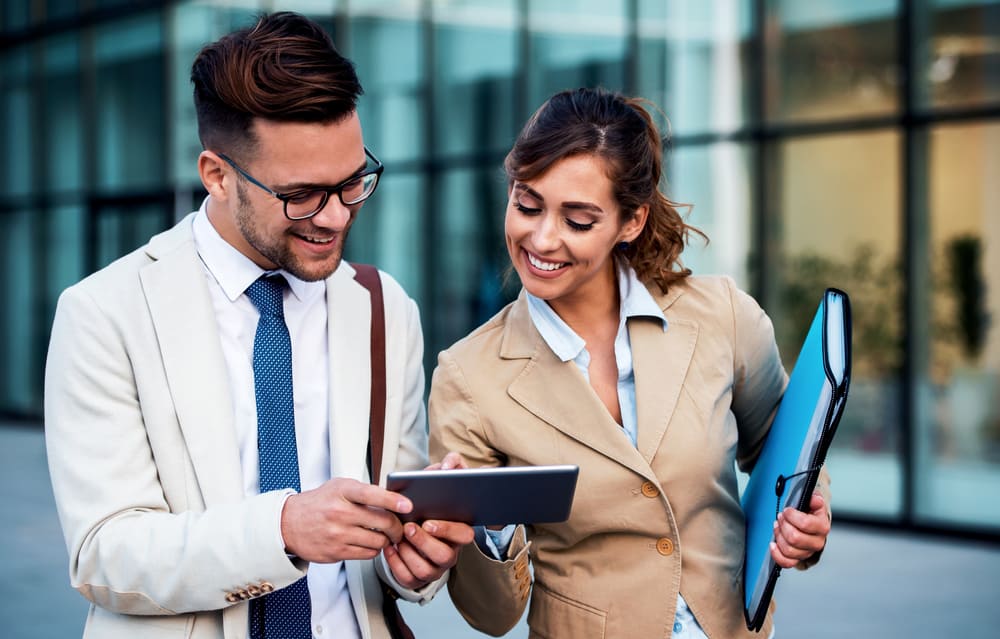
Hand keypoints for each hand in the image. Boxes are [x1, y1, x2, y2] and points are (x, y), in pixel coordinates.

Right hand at [280, 477, 412, 562]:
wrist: (289, 523)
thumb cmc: (319, 502)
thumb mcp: (338, 487)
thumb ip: (363, 492)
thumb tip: (393, 499)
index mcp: (343, 491)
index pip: (372, 494)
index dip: (393, 500)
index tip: (407, 505)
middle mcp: (340, 512)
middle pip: (382, 521)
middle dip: (397, 526)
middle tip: (401, 527)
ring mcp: (338, 534)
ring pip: (378, 540)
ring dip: (387, 539)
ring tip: (385, 535)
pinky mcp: (336, 552)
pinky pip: (367, 554)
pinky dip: (374, 549)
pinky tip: (372, 543)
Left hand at [382, 451, 474, 588]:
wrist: (417, 523)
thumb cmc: (432, 502)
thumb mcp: (444, 482)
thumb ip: (451, 466)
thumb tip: (447, 466)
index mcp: (459, 531)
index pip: (464, 535)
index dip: (448, 530)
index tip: (428, 522)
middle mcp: (451, 552)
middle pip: (444, 555)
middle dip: (423, 543)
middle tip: (408, 528)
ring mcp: (435, 568)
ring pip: (425, 570)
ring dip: (408, 553)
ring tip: (396, 539)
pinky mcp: (418, 578)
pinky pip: (408, 578)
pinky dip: (396, 564)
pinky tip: (389, 549)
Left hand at [770, 492, 830, 568]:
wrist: (811, 526)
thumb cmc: (810, 514)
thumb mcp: (814, 504)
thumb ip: (815, 500)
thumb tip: (816, 499)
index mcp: (822, 527)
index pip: (805, 524)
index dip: (791, 516)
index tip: (787, 510)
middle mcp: (817, 543)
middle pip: (794, 538)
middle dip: (783, 525)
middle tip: (781, 517)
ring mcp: (807, 553)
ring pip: (789, 550)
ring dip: (779, 536)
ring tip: (777, 526)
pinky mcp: (798, 559)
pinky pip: (787, 563)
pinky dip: (777, 554)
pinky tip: (773, 544)